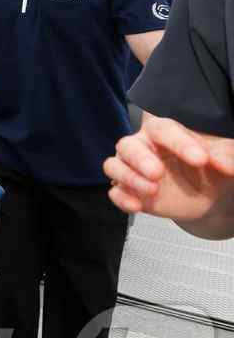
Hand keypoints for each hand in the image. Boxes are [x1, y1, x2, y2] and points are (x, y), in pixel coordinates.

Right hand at [104, 116, 233, 223]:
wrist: (204, 193)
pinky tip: (137, 206)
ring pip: (114, 166)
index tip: (200, 159)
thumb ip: (226, 156)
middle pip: (127, 146)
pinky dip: (122, 198)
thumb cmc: (208, 167)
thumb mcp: (222, 157)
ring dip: (129, 178)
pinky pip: (115, 192)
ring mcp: (131, 169)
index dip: (180, 143)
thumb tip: (226, 164)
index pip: (164, 130)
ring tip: (153, 190)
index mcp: (164, 132)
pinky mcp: (129, 191)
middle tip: (158, 173)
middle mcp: (142, 147)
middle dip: (140, 160)